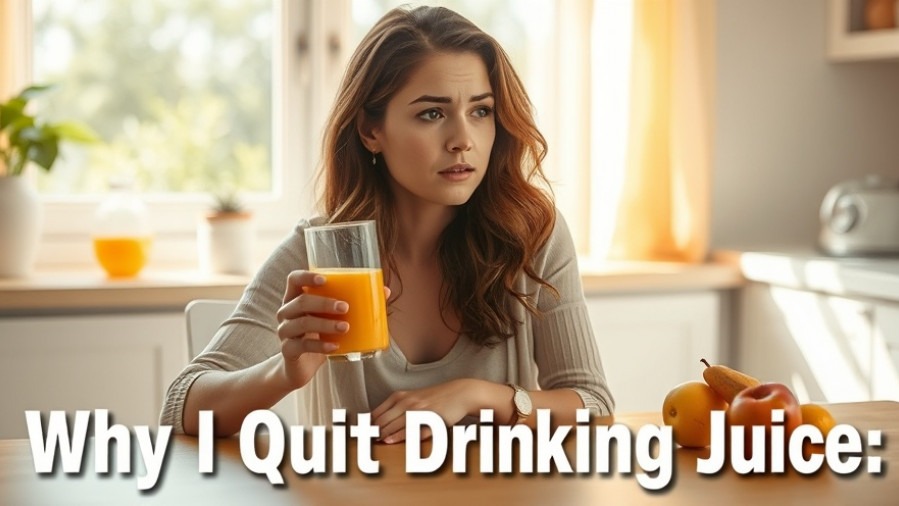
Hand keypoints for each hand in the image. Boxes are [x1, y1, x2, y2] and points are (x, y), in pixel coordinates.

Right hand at [276, 270, 349, 388]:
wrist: (301, 367)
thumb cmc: (319, 334)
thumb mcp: (333, 318)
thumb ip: (354, 304)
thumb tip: (385, 292)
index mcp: (295, 298)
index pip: (293, 279)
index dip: (306, 276)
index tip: (324, 280)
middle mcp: (286, 312)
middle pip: (300, 301)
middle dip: (324, 303)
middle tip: (346, 307)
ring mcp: (285, 332)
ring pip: (302, 323)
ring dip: (325, 324)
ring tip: (345, 327)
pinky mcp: (288, 350)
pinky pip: (302, 346)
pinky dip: (320, 346)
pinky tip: (335, 347)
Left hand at [371, 379, 477, 443]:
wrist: (459, 393)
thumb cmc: (434, 397)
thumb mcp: (412, 397)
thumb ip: (395, 407)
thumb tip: (375, 421)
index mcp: (399, 397)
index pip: (376, 414)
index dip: (366, 426)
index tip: (358, 435)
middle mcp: (407, 403)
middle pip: (382, 421)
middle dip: (371, 433)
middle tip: (361, 443)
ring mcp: (418, 411)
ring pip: (394, 426)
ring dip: (382, 436)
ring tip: (372, 444)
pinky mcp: (429, 420)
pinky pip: (412, 430)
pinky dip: (399, 437)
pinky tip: (390, 441)